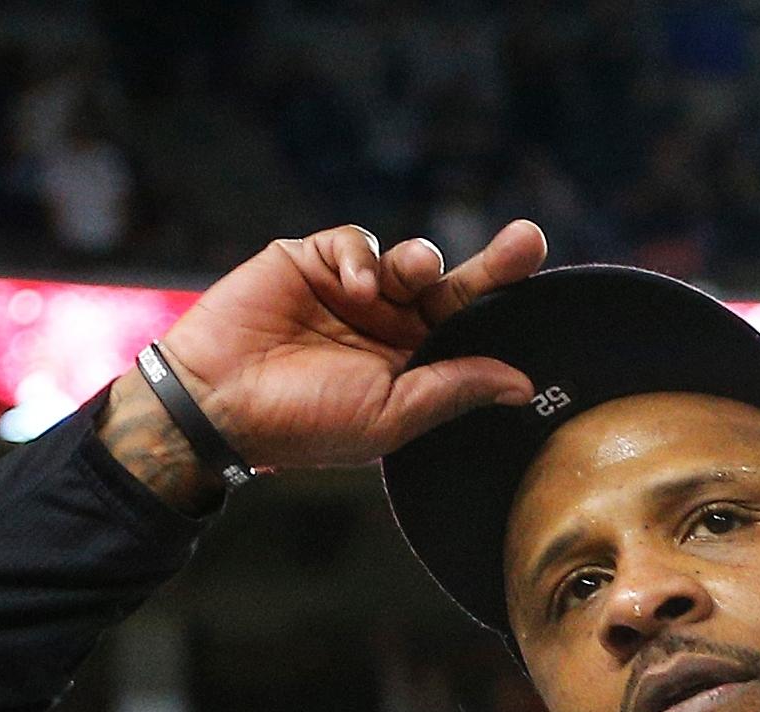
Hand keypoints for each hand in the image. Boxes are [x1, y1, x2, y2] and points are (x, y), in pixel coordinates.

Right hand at [158, 220, 546, 466]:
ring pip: (410, 260)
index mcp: (410, 369)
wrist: (217, 403)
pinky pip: (356, 241)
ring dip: (421, 263)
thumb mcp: (392, 415)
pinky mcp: (312, 262)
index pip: (469, 332)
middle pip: (454, 288)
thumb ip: (455, 390)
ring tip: (414, 275)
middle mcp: (387, 328)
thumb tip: (523, 385)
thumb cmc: (302, 423)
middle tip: (528, 241)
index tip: (541, 289)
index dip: (504, 307)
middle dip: (494, 264)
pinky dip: (362, 256)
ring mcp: (350, 293)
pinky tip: (350, 286)